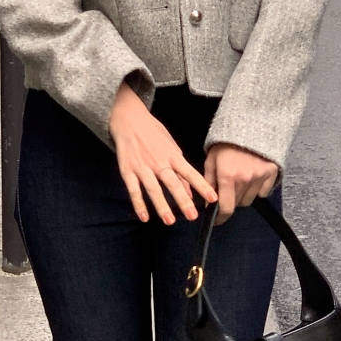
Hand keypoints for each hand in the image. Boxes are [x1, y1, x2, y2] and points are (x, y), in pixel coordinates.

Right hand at [109, 82, 216, 224]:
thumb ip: (180, 169)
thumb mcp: (171, 146)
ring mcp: (142, 167)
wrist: (129, 120)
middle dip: (182, 200)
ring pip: (153, 188)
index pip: (190, 173)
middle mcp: (158, 162)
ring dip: (161, 205)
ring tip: (169, 220)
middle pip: (172, 183)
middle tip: (192, 216)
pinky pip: (133, 190)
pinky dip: (138, 204)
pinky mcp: (127, 171)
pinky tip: (144, 217)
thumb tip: (190, 191)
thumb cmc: (153, 133)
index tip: (213, 199)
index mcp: (172, 155)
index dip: (202, 186)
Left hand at [204, 143, 277, 224]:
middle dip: (230, 202)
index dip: (220, 218)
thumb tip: (207, 202)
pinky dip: (257, 190)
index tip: (216, 220)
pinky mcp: (271, 173)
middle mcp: (245, 179)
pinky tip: (251, 178)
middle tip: (226, 192)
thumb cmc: (226, 143)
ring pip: (250, 200)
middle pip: (238, 204)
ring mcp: (260, 177)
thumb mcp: (211, 160)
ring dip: (242, 196)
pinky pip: (263, 192)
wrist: (249, 125)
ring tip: (238, 182)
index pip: (226, 208)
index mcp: (228, 176)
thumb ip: (208, 182)